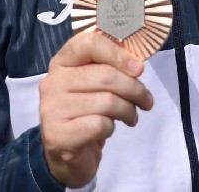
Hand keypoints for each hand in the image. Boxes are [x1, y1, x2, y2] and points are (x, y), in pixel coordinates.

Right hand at [39, 31, 153, 187]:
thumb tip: (137, 65)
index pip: (89, 43)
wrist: (65, 155)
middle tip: (146, 100)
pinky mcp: (58, 135)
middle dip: (134, 88)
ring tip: (131, 117)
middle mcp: (52, 82)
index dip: (118, 54)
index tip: (138, 69)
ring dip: (128, 110)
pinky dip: (112, 128)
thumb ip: (110, 68)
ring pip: (107, 101)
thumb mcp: (95, 85)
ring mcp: (52, 109)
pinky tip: (108, 129)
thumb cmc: (86, 113)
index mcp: (62, 62)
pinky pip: (99, 124)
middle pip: (105, 75)